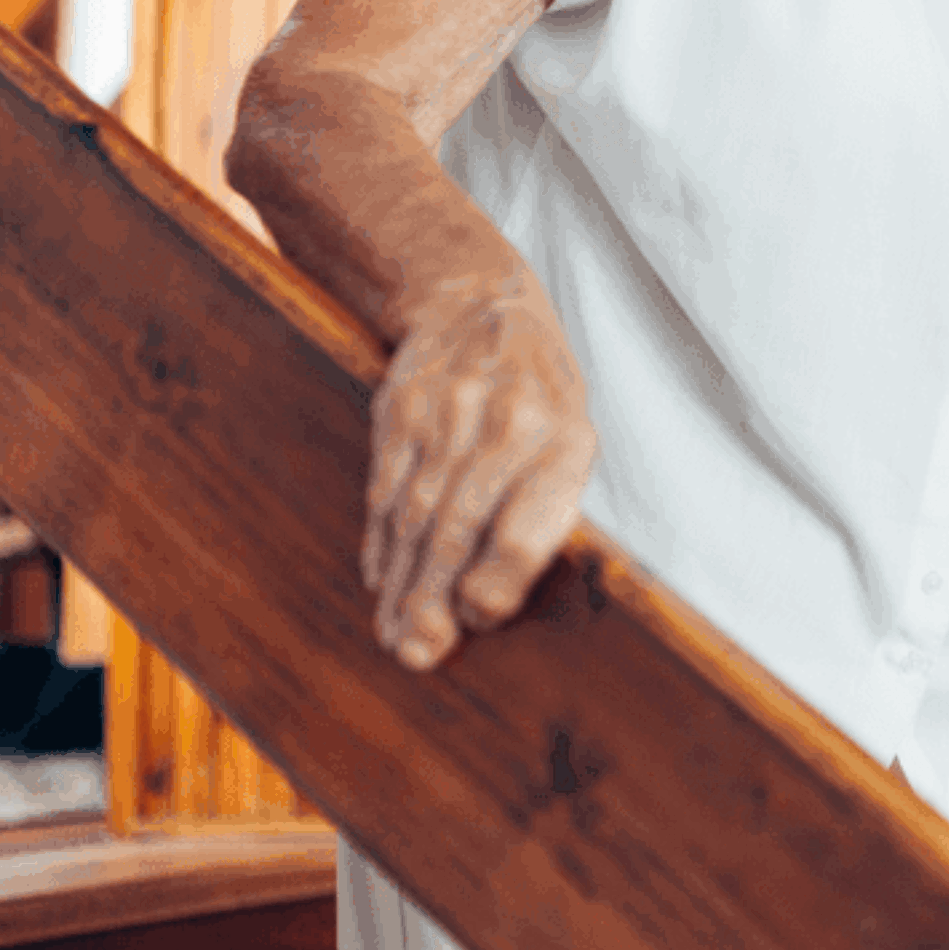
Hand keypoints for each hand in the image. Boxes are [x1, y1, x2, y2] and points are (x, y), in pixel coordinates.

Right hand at [364, 274, 596, 668]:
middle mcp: (509, 420)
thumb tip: (486, 608)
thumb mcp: (568, 439)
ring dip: (403, 583)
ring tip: (397, 637)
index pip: (530, 517)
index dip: (501, 572)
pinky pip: (385, 486)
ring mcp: (448, 409)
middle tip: (419, 652)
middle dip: (435, 596)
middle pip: (461, 524)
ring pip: (417, 513)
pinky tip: (380, 581)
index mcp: (566, 437)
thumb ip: (541, 517)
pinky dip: (380, 540)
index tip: (477, 617)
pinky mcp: (401, 406)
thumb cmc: (538, 398)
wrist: (479, 297)